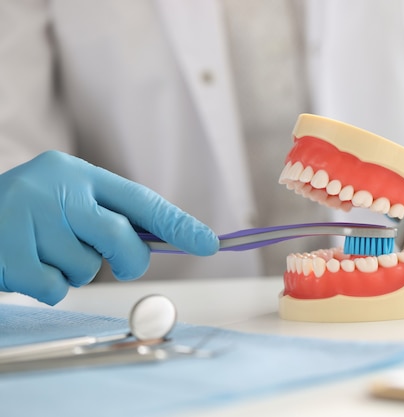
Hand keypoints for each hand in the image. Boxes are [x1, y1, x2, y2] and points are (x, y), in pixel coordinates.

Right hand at [0, 151, 218, 304]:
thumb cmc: (28, 215)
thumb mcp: (68, 201)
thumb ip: (109, 216)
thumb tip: (166, 241)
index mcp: (78, 173)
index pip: (140, 200)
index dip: (177, 224)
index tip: (209, 244)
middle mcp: (55, 188)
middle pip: (119, 237)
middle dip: (127, 260)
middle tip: (115, 262)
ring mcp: (28, 216)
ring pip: (86, 268)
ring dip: (74, 272)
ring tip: (45, 252)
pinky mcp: (6, 248)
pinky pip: (54, 288)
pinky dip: (47, 287)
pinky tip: (26, 265)